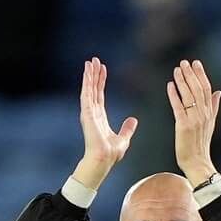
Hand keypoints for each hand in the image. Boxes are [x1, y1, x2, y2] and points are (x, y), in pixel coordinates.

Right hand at [72, 57, 136, 190]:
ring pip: (89, 89)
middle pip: (93, 89)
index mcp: (99, 117)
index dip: (101, 82)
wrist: (104, 160)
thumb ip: (127, 129)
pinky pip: (87, 94)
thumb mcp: (123, 139)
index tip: (102, 71)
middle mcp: (92, 113)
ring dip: (89, 75)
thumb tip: (133, 120)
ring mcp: (88, 112)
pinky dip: (87, 82)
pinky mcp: (86, 113)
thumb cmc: (111, 154)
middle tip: (94, 60)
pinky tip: (88, 72)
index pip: (100, 96)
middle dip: (94, 75)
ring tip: (90, 62)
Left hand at [166, 59, 220, 187]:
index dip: (201, 75)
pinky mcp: (184, 126)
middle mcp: (204, 114)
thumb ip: (214, 106)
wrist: (198, 162)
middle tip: (184, 62)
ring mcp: (194, 120)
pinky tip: (170, 85)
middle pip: (198, 90)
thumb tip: (219, 92)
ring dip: (182, 81)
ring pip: (189, 96)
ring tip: (177, 70)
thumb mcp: (211, 123)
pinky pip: (178, 107)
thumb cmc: (201, 144)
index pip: (207, 89)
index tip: (195, 63)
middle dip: (191, 74)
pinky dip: (174, 95)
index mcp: (210, 113)